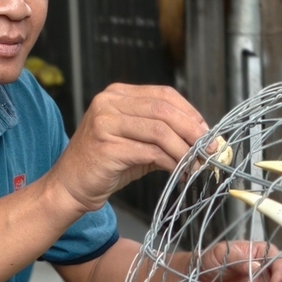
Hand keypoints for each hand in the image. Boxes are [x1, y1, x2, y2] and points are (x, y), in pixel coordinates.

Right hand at [47, 84, 207, 215]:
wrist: (70, 187)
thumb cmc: (105, 165)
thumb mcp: (137, 142)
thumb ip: (163, 135)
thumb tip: (202, 139)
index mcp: (117, 94)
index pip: (164, 94)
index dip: (190, 113)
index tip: (208, 132)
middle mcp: (109, 103)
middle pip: (165, 110)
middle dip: (193, 131)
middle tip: (210, 150)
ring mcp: (105, 123)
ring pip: (161, 131)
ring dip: (185, 150)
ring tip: (197, 165)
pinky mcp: (107, 147)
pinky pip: (151, 152)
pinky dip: (172, 163)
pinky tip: (180, 173)